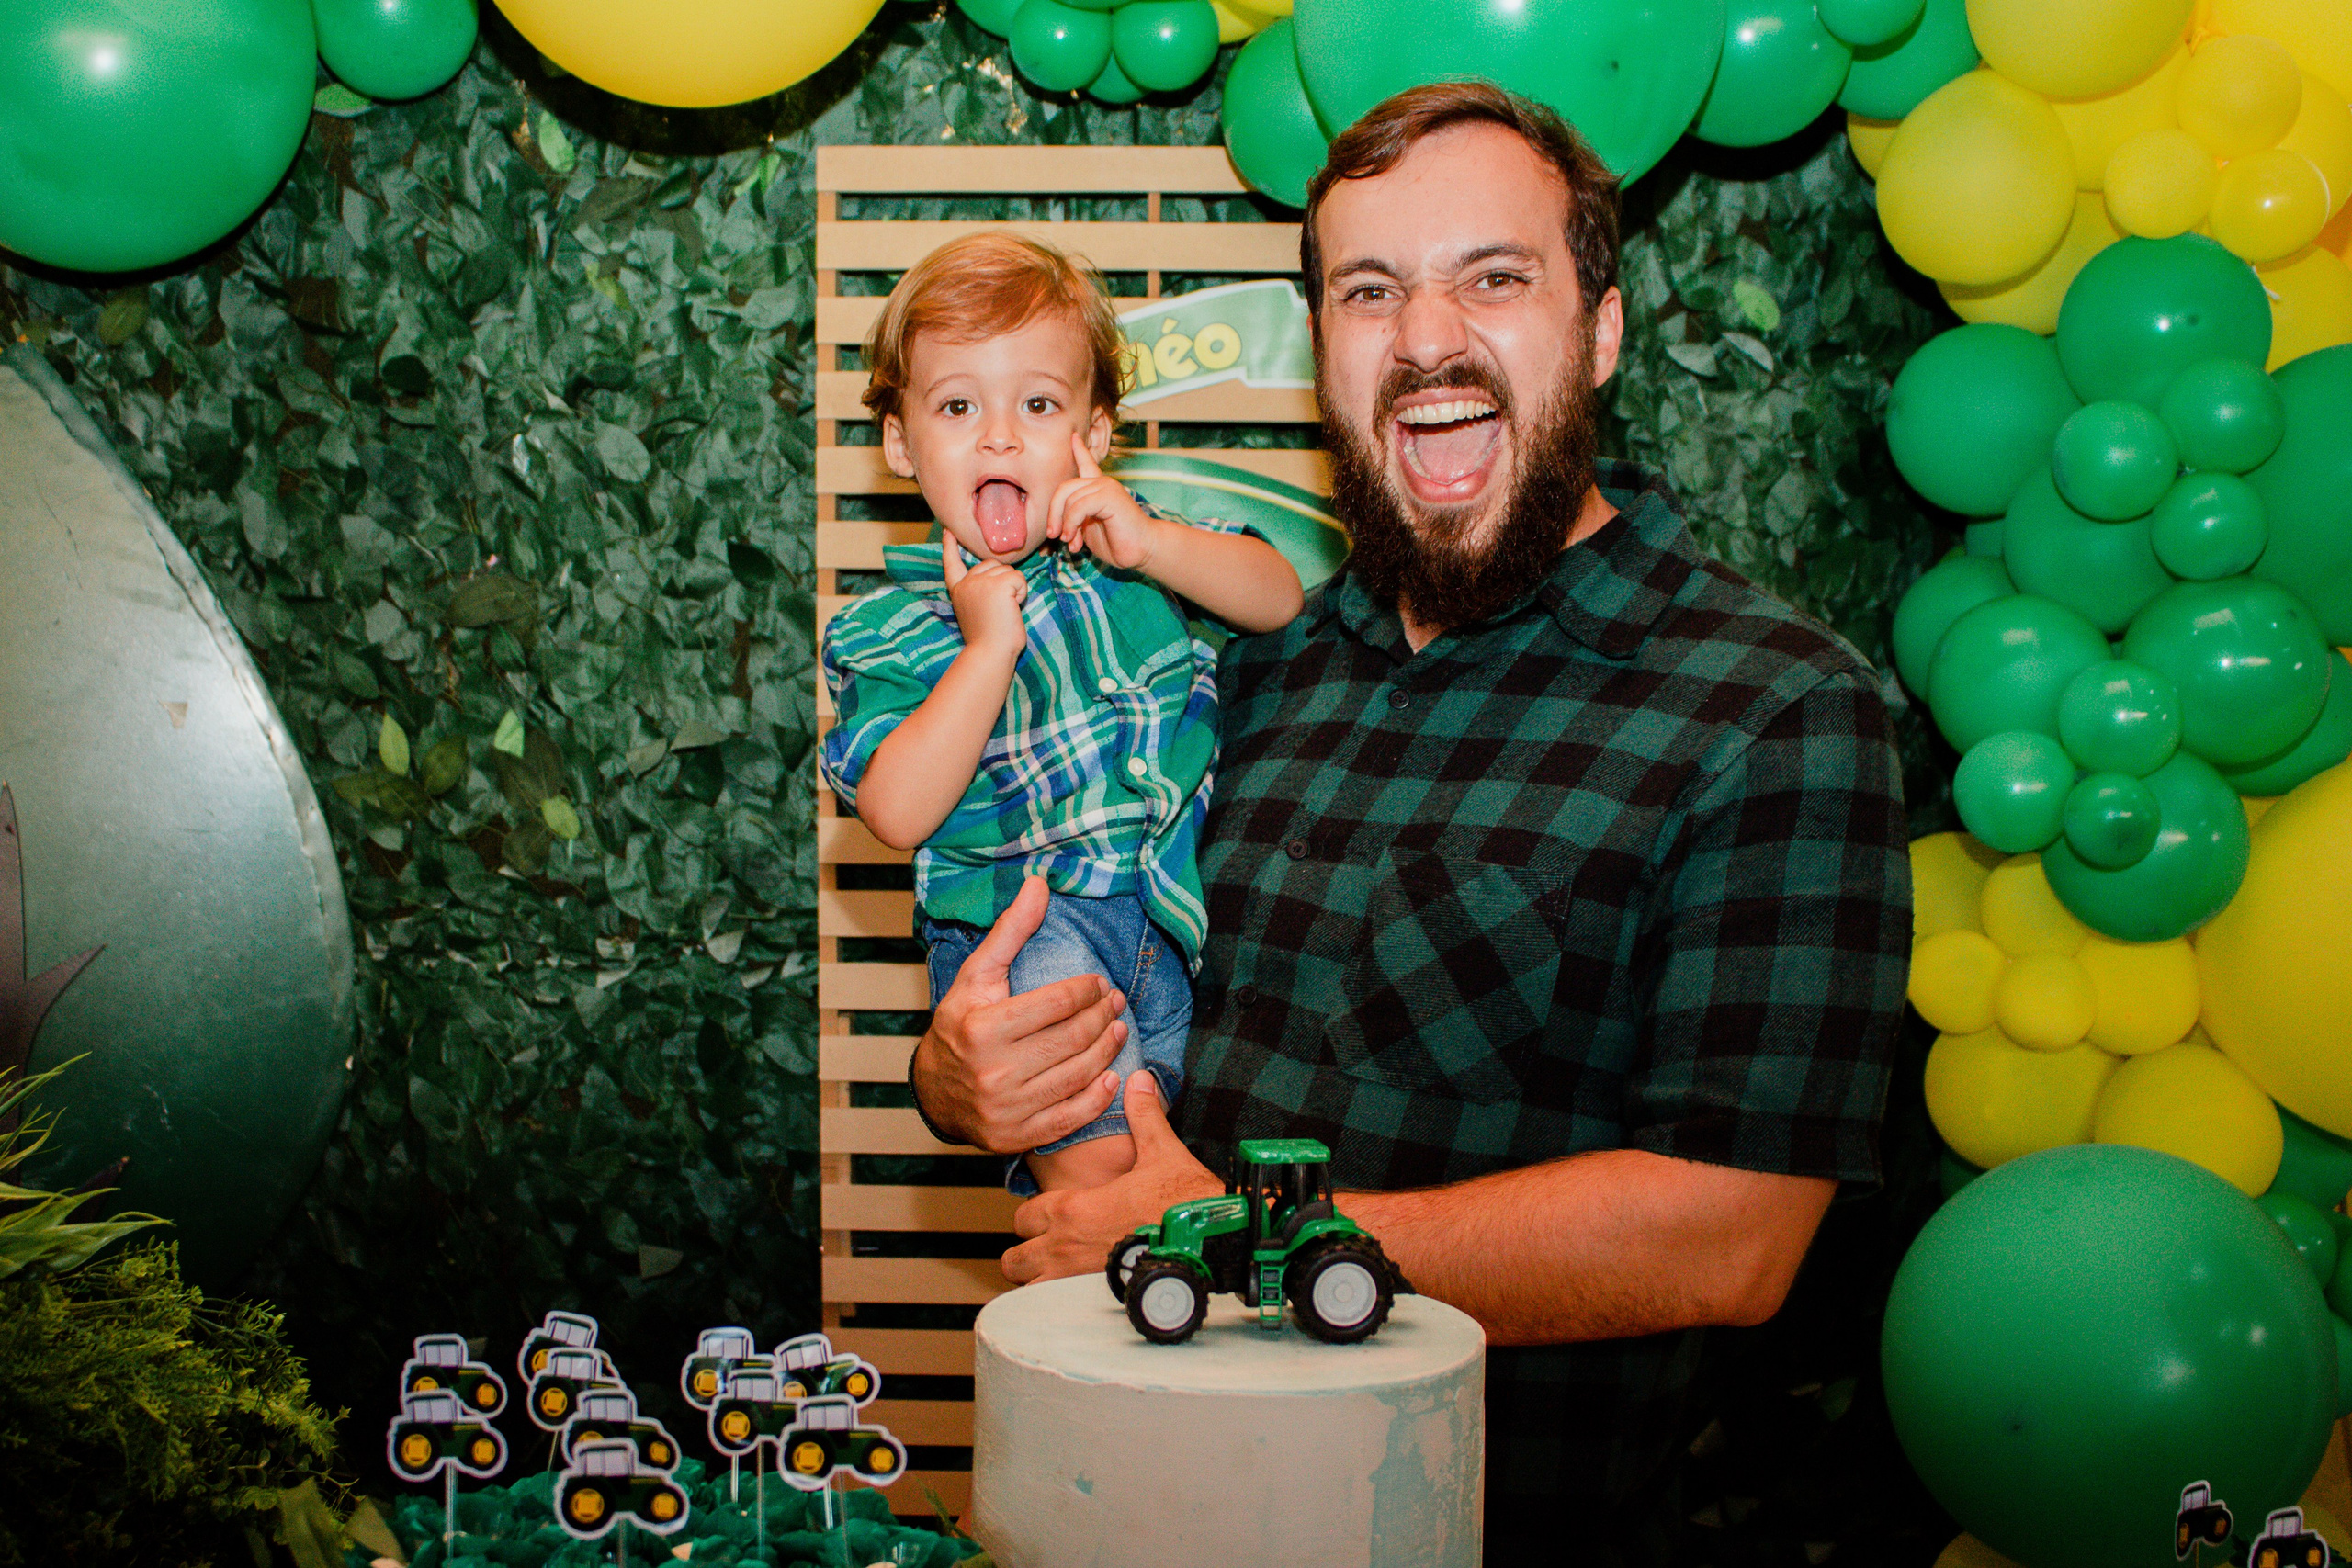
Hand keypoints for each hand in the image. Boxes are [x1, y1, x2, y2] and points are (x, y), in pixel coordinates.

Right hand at [910, 877, 1131, 1152]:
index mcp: (981, 1028)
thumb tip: (1039, 883)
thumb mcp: (976, 975)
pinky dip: (1097, 1097)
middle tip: (1116, 1002)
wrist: (936, 1091)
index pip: (1055, 1003)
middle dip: (1101, 1016)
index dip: (1085, 990)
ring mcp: (1007, 1108)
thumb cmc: (960, 1024)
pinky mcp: (1018, 1136)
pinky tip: (1111, 1075)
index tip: (1098, 982)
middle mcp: (993, 1071)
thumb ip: (1010, 931)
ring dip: (1107, 1050)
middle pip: (1071, 1039)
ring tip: (1118, 1029)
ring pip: (1077, 1075)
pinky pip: (1070, 1117)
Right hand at [943, 539, 1027, 659]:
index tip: (948, 531)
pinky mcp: (998, 584)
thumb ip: (980, 592)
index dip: (950, 547)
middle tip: (1000, 609)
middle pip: (993, 565)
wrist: (989, 653)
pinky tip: (1013, 609)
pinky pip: (1019, 579)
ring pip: (1009, 571)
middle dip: (1004, 581)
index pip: (952, 563)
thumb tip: (999, 577)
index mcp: (959, 590)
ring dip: (1014, 589)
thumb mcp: (976, 610)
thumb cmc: (988, 639)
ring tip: (1005, 611)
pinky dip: (1022, 593)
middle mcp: (967, 582)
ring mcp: (981, 582)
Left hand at [1002, 1071, 1222, 1283]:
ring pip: (1029, 1289)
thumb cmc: (1186, 1202)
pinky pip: (1054, 1311)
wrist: (1212, 1242)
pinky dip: (1058, 1304)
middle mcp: (1065, 1247)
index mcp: (1072, 1209)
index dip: (1034, 1217)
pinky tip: (1078, 1295)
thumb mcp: (1161, 1152)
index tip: (1050, 1217)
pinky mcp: (1094, 1305)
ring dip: (1038, 1281)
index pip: (1023, 1216)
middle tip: (1049, 1247)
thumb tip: (1139, 1081)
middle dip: (1027, 1253)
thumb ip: (1143, 1116)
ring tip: (1059, 1273)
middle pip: (1015, 1259)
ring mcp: (1075, 1281)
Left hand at [1049, 432, 1166, 571]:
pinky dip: (1072, 524)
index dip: (1079, 450)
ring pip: (1069, 499)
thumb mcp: (1088, 529)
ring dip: (1065, 525)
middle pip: (1064, 488)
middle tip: (1053, 535)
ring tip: (1071, 543)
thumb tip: (1056, 527)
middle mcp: (1102, 483)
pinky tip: (1076, 541)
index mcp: (1099, 489)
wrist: (1142, 550)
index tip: (1073, 436)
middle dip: (1054, 513)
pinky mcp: (1109, 495)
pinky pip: (1078, 506)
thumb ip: (1074, 519)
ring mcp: (1106, 486)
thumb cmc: (1117, 543)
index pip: (1087, 464)